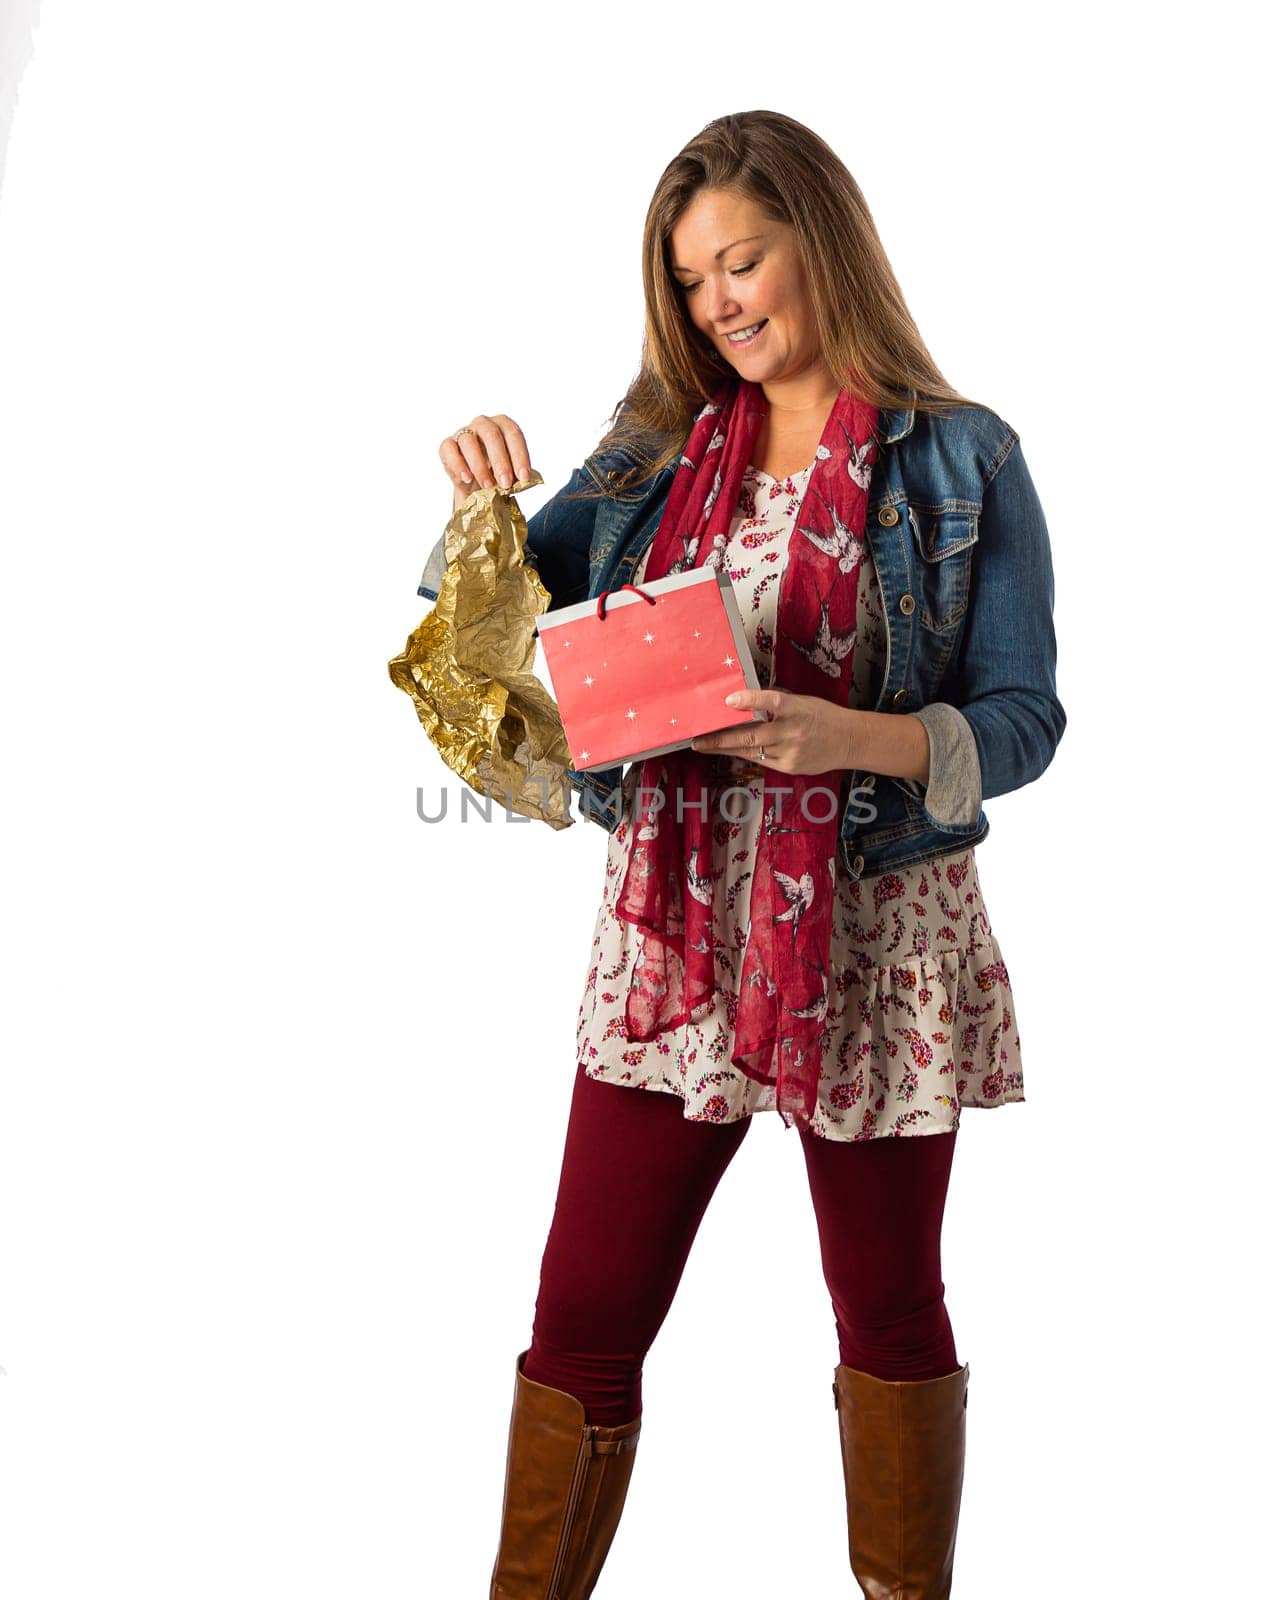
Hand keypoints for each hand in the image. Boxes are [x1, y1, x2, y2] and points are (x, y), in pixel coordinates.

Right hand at [439, 414, 537, 510]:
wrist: (475, 486)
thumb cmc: (497, 475)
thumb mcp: (512, 473)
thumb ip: (518, 473)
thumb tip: (525, 480)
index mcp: (503, 426)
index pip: (513, 433)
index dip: (519, 455)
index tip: (524, 477)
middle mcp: (483, 424)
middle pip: (492, 435)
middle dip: (500, 461)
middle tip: (506, 483)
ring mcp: (464, 433)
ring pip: (469, 441)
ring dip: (479, 465)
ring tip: (488, 486)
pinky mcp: (447, 445)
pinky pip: (449, 449)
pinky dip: (458, 465)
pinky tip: (467, 479)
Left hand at [690, 688, 860, 775]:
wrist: (849, 740)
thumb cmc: (822, 716)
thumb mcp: (802, 702)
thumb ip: (776, 703)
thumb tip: (745, 701)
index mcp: (797, 708)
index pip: (771, 701)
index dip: (750, 699)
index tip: (728, 700)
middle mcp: (792, 731)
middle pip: (751, 735)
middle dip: (721, 738)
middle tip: (698, 739)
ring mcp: (791, 752)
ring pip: (752, 750)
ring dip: (727, 748)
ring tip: (706, 745)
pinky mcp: (790, 767)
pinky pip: (762, 760)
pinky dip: (746, 753)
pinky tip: (731, 750)